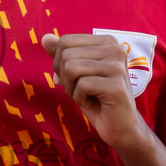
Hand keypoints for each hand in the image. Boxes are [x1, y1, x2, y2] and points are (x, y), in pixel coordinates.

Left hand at [41, 33, 148, 151]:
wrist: (120, 127)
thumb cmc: (97, 100)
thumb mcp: (75, 75)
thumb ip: (62, 55)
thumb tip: (45, 38)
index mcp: (107, 41)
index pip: (65, 41)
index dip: (60, 64)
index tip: (75, 79)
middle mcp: (115, 48)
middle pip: (66, 54)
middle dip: (65, 78)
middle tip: (82, 91)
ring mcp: (117, 66)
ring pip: (71, 68)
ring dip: (72, 89)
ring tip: (88, 96)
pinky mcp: (116, 85)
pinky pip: (81, 86)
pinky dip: (80, 99)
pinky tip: (96, 103)